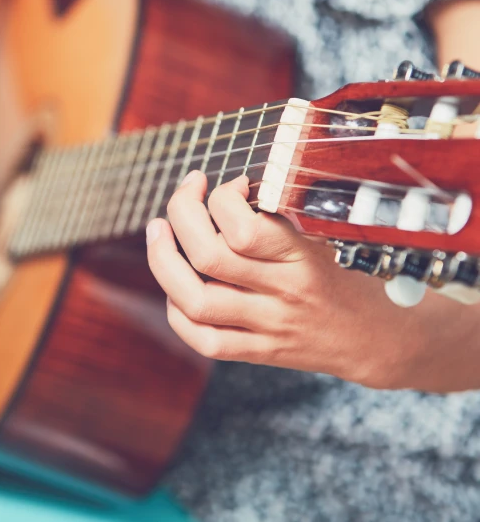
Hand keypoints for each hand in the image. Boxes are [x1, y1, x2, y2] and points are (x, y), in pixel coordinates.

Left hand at [146, 171, 477, 391]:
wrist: (378, 337)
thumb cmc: (347, 273)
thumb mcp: (325, 236)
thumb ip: (280, 216)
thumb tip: (230, 189)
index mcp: (303, 256)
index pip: (244, 228)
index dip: (222, 197)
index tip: (232, 184)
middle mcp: (283, 292)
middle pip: (208, 257)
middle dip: (181, 214)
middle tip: (184, 194)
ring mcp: (268, 326)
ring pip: (195, 300)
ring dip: (163, 261)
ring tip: (158, 232)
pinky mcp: (259, 352)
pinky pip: (204, 340)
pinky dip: (177, 312)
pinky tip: (175, 288)